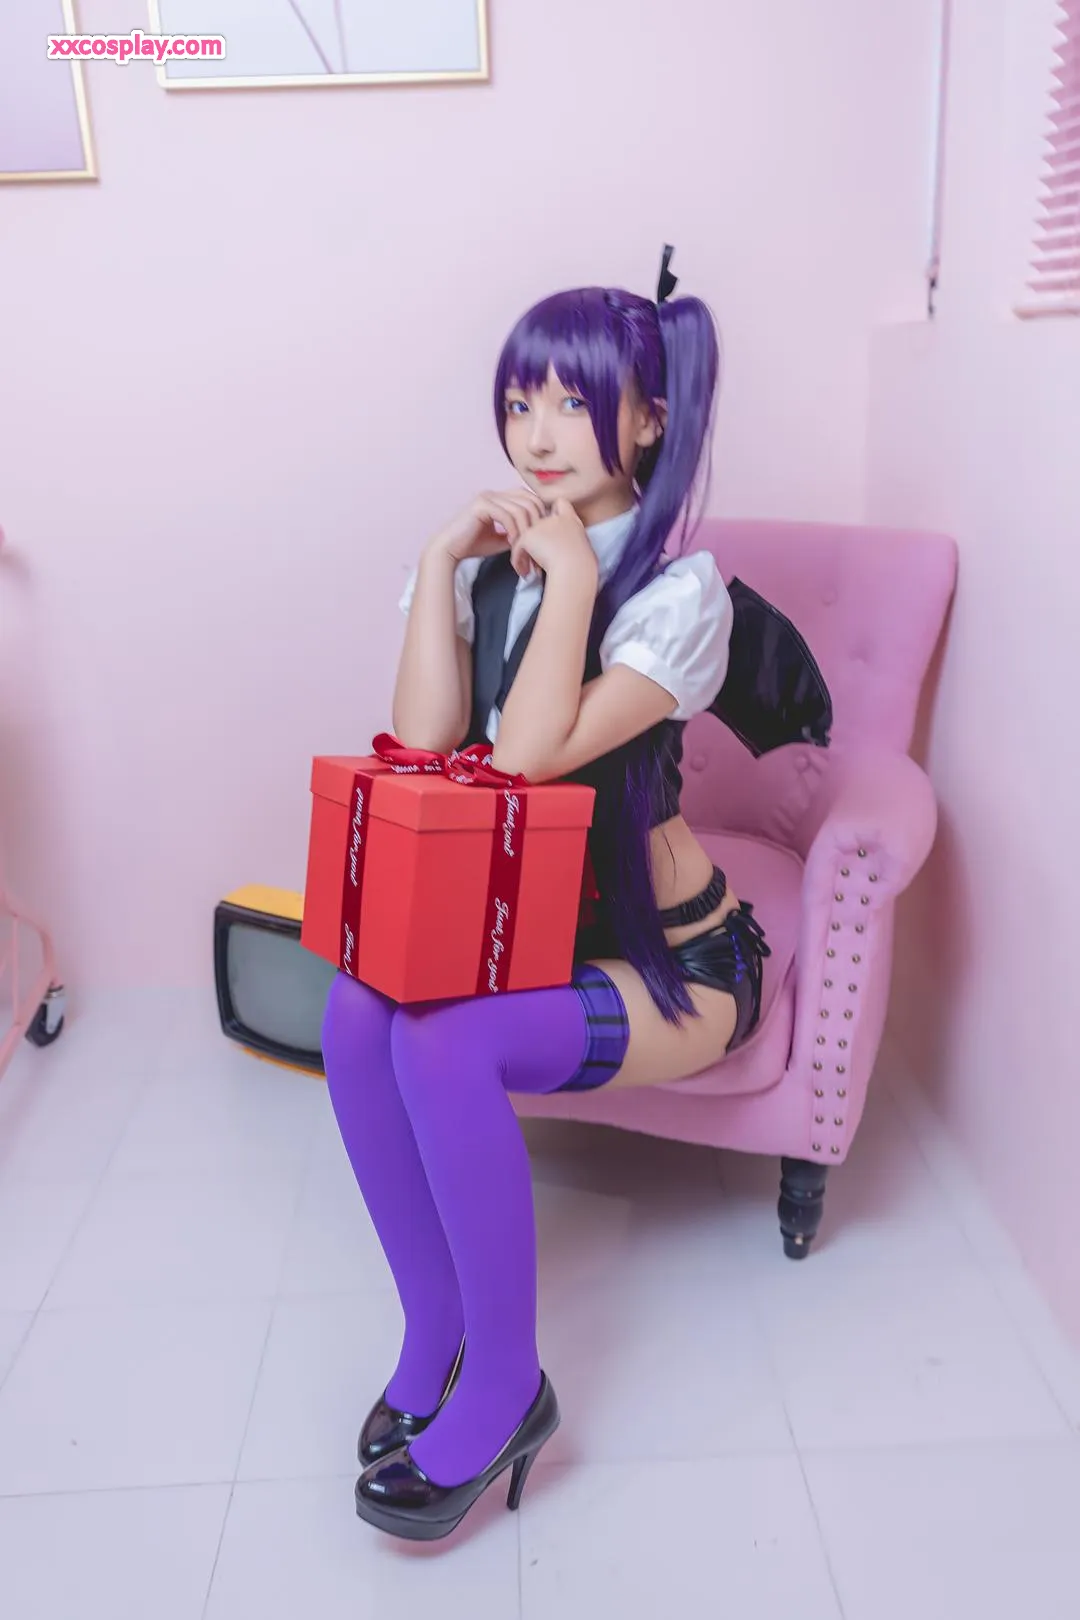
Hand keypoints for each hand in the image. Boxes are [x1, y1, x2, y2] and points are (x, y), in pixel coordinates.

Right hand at [428, 489, 548, 564]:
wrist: (449, 550)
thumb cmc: (472, 545)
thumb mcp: (501, 539)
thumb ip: (517, 533)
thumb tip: (535, 536)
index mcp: (499, 498)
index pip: (530, 498)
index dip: (540, 515)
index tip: (541, 537)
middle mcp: (494, 493)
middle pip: (530, 500)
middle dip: (537, 523)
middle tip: (536, 545)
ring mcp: (487, 497)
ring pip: (520, 509)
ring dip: (526, 530)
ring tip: (524, 548)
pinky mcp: (481, 505)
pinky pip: (507, 515)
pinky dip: (514, 530)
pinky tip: (513, 543)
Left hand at [508, 498, 596, 583]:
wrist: (574, 570)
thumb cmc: (582, 567)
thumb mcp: (584, 548)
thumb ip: (573, 542)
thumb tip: (564, 551)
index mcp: (570, 520)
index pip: (561, 504)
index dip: (555, 512)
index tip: (552, 533)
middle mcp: (554, 519)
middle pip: (538, 523)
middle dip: (535, 541)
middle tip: (536, 560)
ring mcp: (540, 526)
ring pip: (525, 537)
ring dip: (526, 553)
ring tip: (529, 569)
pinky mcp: (528, 536)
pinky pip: (517, 548)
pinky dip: (518, 562)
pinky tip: (525, 573)